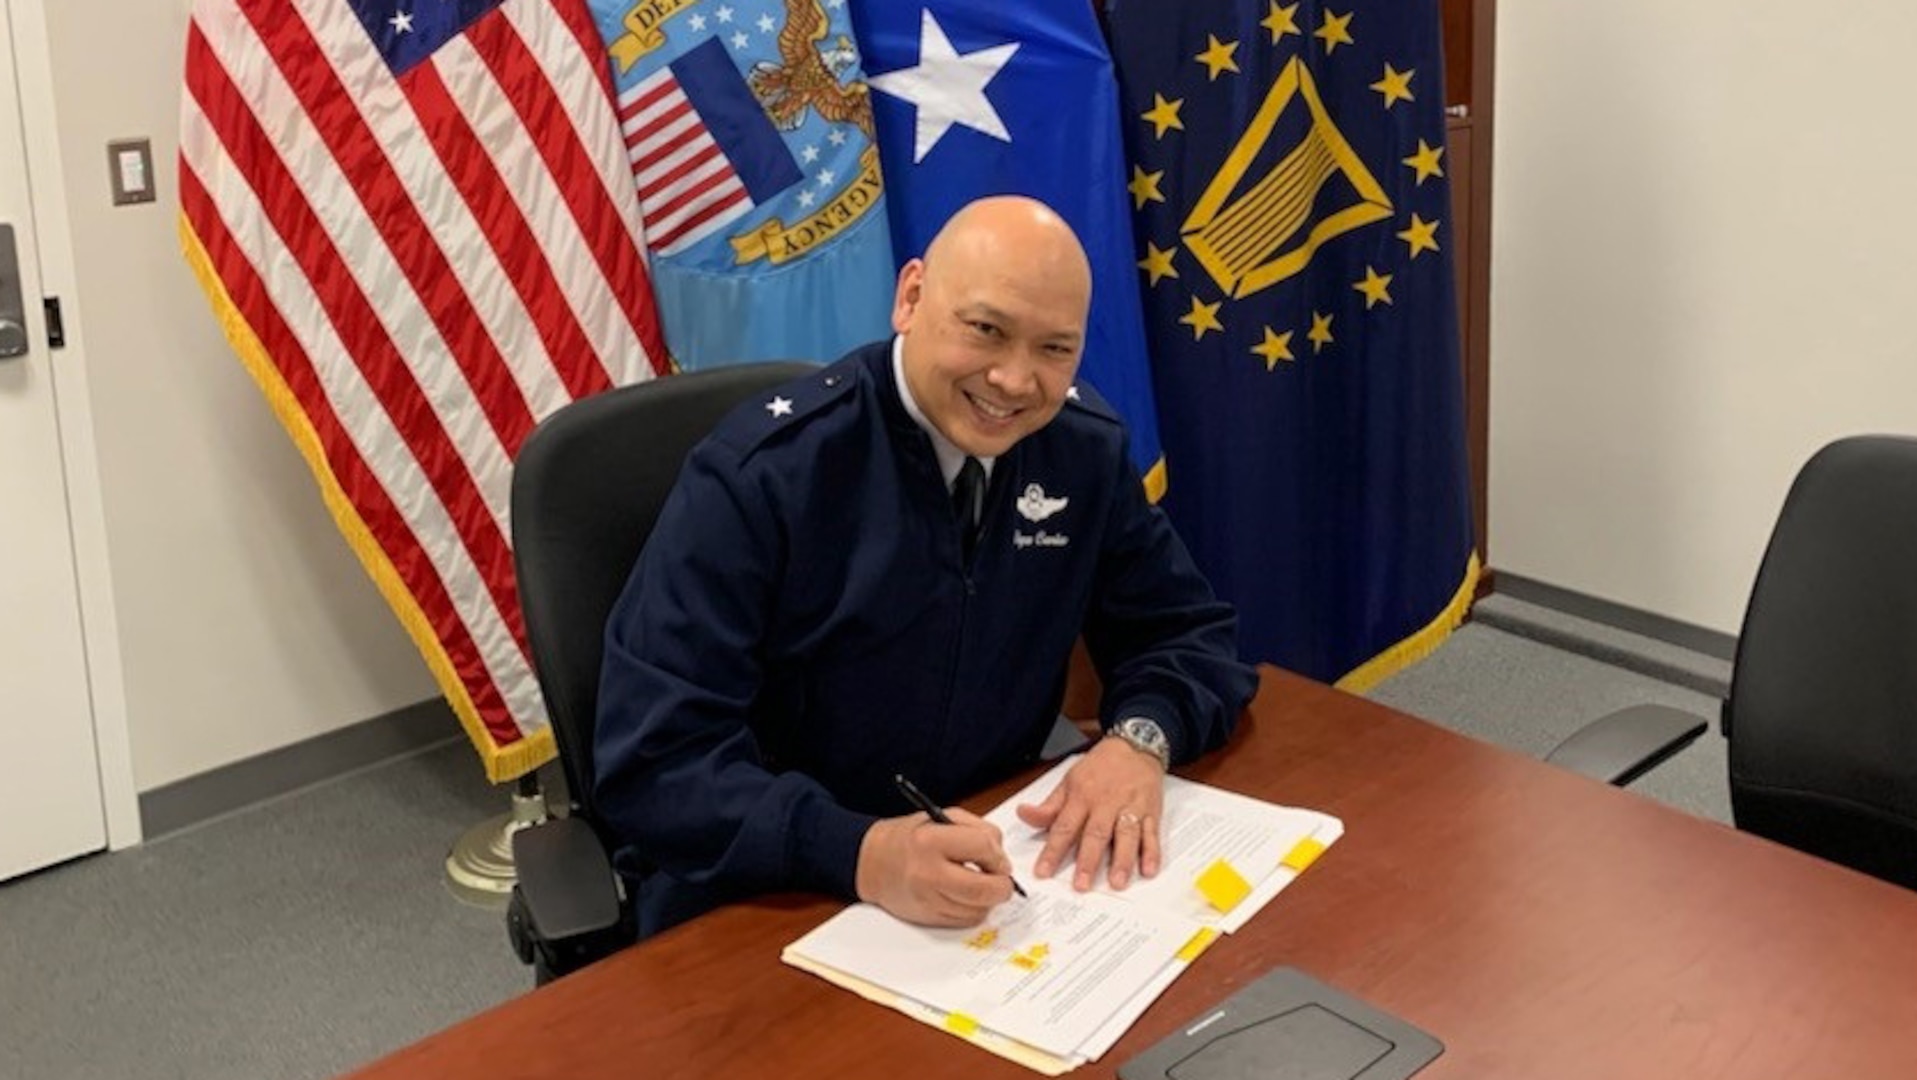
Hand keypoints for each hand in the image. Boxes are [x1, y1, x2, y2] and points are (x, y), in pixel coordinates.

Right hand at [855, 808, 1015, 925]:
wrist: (873, 863)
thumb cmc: (910, 838)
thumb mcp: (941, 818)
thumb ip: (977, 830)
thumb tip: (1002, 859)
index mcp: (930, 841)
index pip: (982, 848)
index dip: (998, 854)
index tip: (998, 858)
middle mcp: (928, 873)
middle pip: (983, 889)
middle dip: (1002, 886)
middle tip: (1001, 879)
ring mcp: (927, 899)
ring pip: (978, 909)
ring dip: (988, 899)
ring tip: (980, 884)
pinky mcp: (928, 918)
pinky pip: (966, 921)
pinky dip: (974, 910)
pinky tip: (965, 895)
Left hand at [1015, 736, 1165, 890]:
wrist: (1135, 745)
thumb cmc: (1100, 766)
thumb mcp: (1069, 781)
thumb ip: (1049, 806)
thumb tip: (1023, 814)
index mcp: (1082, 796)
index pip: (1064, 827)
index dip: (1052, 851)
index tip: (1043, 872)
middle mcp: (1106, 803)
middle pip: (1096, 834)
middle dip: (1088, 861)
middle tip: (1081, 885)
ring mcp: (1130, 808)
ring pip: (1126, 836)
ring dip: (1122, 860)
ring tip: (1117, 882)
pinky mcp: (1151, 812)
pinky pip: (1152, 834)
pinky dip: (1152, 853)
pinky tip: (1148, 870)